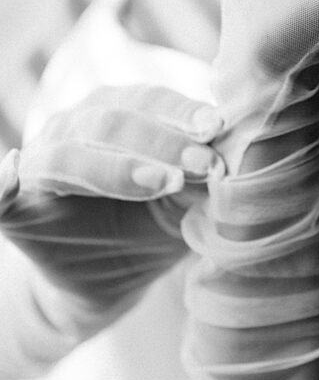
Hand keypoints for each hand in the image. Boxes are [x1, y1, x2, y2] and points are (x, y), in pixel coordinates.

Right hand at [0, 85, 220, 306]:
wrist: (114, 279)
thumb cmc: (157, 225)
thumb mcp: (191, 198)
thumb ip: (204, 172)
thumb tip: (234, 149)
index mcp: (115, 114)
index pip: (145, 100)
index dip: (181, 113)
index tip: (218, 129)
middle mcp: (72, 129)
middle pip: (110, 123)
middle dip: (162, 141)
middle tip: (206, 164)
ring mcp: (38, 165)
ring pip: (69, 154)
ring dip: (117, 167)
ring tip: (166, 181)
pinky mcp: (14, 208)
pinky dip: (1, 181)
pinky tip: (11, 173)